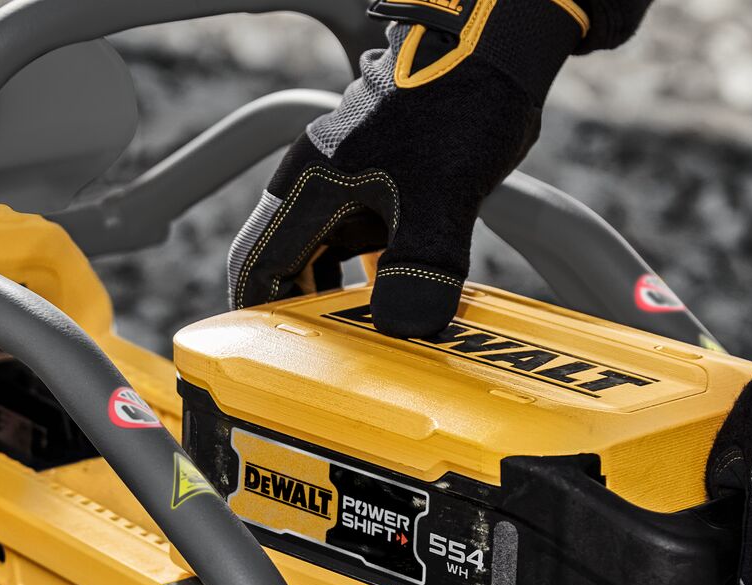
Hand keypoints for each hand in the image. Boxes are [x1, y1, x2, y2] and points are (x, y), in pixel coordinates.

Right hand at [228, 0, 650, 336]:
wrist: (498, 49)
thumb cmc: (460, 101)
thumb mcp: (442, 195)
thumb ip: (422, 264)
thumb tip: (404, 328)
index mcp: (310, 184)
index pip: (257, 263)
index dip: (253, 318)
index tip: (265, 362)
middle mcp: (321, 185)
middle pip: (287, 266)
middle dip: (300, 319)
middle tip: (325, 368)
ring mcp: (355, 184)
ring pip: (328, 257)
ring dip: (342, 301)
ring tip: (366, 345)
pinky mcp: (389, 185)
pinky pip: (367, 246)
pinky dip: (378, 279)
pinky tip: (408, 303)